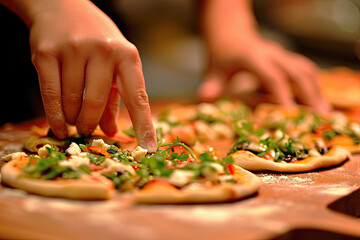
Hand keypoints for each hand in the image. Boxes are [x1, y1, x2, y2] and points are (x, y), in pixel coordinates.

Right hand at [26, 0, 155, 150]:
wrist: (61, 6)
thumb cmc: (96, 40)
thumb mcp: (113, 64)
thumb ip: (114, 98)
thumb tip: (111, 132)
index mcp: (126, 56)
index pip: (138, 97)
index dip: (144, 126)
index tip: (149, 149)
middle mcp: (103, 51)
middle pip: (96, 103)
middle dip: (90, 125)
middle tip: (87, 132)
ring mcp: (74, 50)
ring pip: (72, 101)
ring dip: (73, 120)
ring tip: (74, 124)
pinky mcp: (47, 52)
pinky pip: (51, 95)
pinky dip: (55, 117)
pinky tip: (59, 127)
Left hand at [198, 35, 330, 113]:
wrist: (230, 33)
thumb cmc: (222, 53)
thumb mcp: (213, 67)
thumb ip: (211, 83)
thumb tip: (203, 98)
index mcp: (253, 56)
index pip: (273, 76)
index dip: (282, 95)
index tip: (290, 114)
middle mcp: (272, 53)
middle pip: (297, 72)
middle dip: (309, 94)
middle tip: (318, 116)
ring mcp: (281, 55)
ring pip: (305, 69)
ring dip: (315, 89)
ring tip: (323, 112)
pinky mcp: (286, 58)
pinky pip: (305, 69)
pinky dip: (313, 84)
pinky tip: (316, 100)